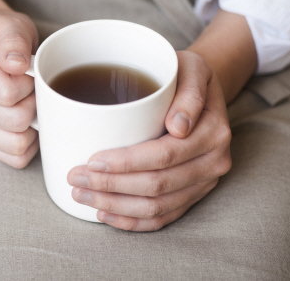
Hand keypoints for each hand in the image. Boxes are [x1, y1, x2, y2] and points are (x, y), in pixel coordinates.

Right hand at [0, 11, 39, 168]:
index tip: (28, 72)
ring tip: (29, 103)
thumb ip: (15, 39)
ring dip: (32, 126)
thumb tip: (17, 66)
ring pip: (13, 144)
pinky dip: (27, 144)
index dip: (29, 84)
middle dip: (33, 104)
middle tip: (33, 88)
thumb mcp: (10, 22)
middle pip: (12, 121)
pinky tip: (27, 122)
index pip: (5, 92)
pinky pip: (12, 158)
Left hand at [67, 51, 231, 230]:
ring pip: (157, 207)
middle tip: (75, 179)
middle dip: (111, 186)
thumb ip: (188, 93)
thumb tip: (178, 127)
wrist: (201, 91)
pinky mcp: (193, 195)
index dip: (126, 163)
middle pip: (157, 185)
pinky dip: (132, 221)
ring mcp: (204, 182)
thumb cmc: (185, 75)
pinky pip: (164, 217)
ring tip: (81, 195)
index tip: (92, 160)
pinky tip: (105, 214)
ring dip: (115, 206)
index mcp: (213, 131)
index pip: (164, 155)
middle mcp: (213, 162)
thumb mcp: (191, 68)